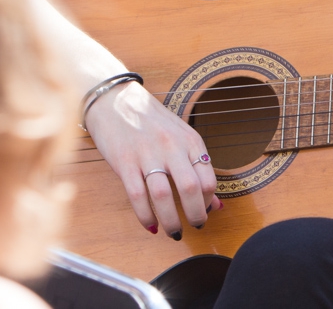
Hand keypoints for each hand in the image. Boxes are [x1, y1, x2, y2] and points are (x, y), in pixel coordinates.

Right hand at [84, 82, 220, 237]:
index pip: (208, 178)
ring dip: (171, 220)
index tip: (204, 211)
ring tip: (173, 232)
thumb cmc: (151, 121)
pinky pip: (137, 196)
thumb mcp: (180, 137)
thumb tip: (217, 205)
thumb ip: (198, 168)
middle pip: (190, 188)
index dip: (209, 202)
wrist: (115, 100)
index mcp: (189, 140)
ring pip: (163, 195)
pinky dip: (145, 216)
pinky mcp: (124, 162)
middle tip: (194, 226)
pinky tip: (151, 225)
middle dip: (195, 215)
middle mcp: (171, 146)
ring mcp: (146, 153)